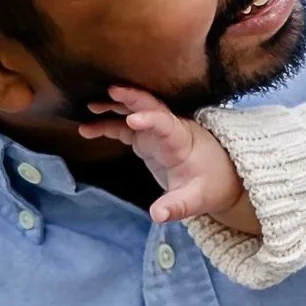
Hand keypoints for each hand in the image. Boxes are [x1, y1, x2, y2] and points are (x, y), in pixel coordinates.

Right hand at [79, 86, 250, 228]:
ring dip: (115, 106)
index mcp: (182, 141)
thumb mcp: (197, 199)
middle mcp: (169, 130)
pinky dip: (107, 126)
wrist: (220, 179)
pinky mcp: (146, 140)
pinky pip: (124, 128)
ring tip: (90, 105)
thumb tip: (157, 215)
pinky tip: (86, 129)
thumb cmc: (210, 186)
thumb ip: (177, 206)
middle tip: (111, 90)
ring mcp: (156, 133)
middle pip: (152, 108)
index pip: (168, 126)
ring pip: (135, 112)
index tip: (134, 119)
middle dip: (133, 98)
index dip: (152, 120)